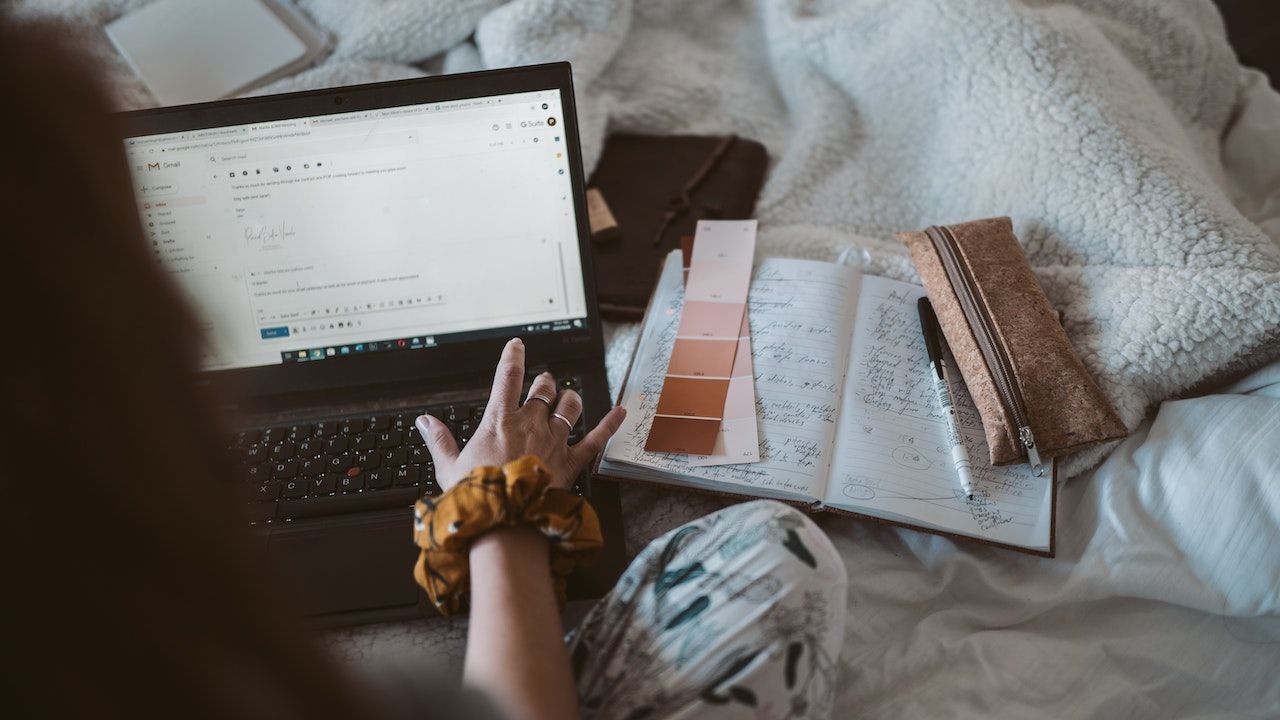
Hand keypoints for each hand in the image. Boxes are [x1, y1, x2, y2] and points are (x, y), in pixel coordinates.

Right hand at [415, 338, 625, 490]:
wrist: (505, 522)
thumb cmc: (477, 496)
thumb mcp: (448, 467)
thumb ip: (439, 440)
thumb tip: (424, 421)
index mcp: (500, 421)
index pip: (508, 377)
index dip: (514, 356)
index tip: (517, 345)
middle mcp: (530, 424)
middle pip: (543, 389)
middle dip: (544, 382)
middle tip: (543, 382)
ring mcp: (553, 440)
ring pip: (569, 406)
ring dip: (569, 398)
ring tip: (568, 397)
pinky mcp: (571, 461)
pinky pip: (596, 438)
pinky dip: (610, 423)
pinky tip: (621, 412)